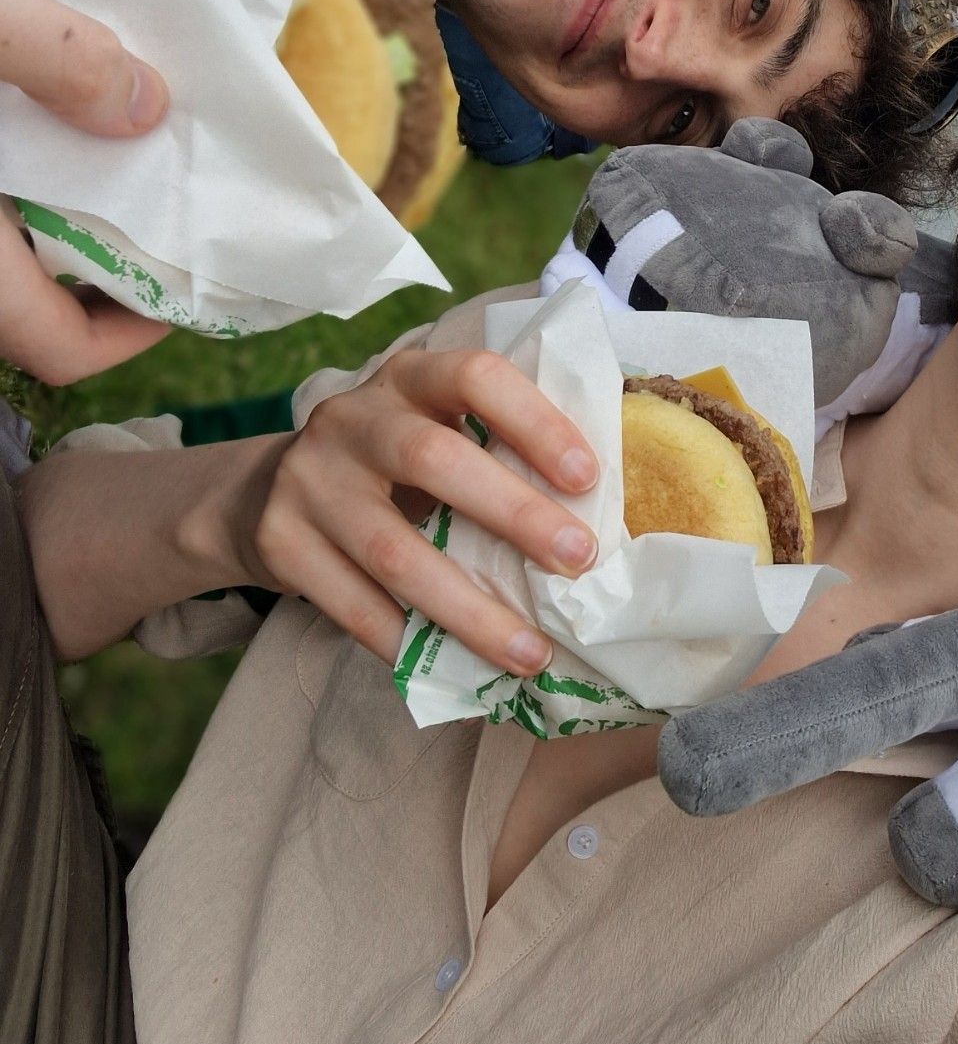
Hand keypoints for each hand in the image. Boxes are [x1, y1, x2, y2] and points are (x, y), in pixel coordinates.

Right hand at [0, 0, 170, 382]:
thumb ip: (52, 56)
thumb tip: (144, 105)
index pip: (58, 349)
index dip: (133, 334)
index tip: (186, 287)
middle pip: (18, 313)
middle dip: (88, 273)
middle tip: (149, 213)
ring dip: (33, 232)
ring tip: (89, 163)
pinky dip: (0, 192)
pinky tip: (14, 130)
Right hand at [249, 347, 599, 672]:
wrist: (270, 491)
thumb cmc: (393, 464)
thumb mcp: (434, 428)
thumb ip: (496, 447)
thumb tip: (600, 508)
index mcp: (408, 378)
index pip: (474, 376)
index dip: (534, 421)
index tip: (587, 477)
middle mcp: (351, 419)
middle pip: (433, 460)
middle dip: (514, 514)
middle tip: (577, 562)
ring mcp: (307, 481)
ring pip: (394, 552)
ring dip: (470, 610)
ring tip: (531, 653)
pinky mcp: (279, 543)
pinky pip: (352, 606)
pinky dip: (409, 642)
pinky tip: (459, 667)